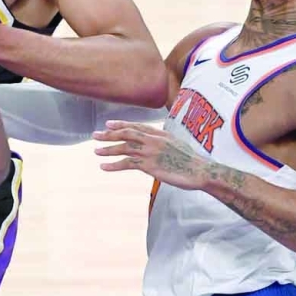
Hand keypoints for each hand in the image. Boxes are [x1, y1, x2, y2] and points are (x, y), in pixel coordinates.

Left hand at [93, 121, 208, 189]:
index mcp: (160, 134)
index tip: (108, 124)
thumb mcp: (177, 144)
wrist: (199, 171)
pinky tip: (104, 166)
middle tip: (95, 135)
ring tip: (95, 151)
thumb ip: (163, 141)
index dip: (121, 124)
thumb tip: (156, 141)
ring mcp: (150, 152)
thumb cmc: (191, 161)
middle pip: (126, 134)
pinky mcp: (149, 165)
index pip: (136, 126)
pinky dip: (113, 165)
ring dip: (108, 149)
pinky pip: (127, 163)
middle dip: (109, 134)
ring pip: (124, 148)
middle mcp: (153, 140)